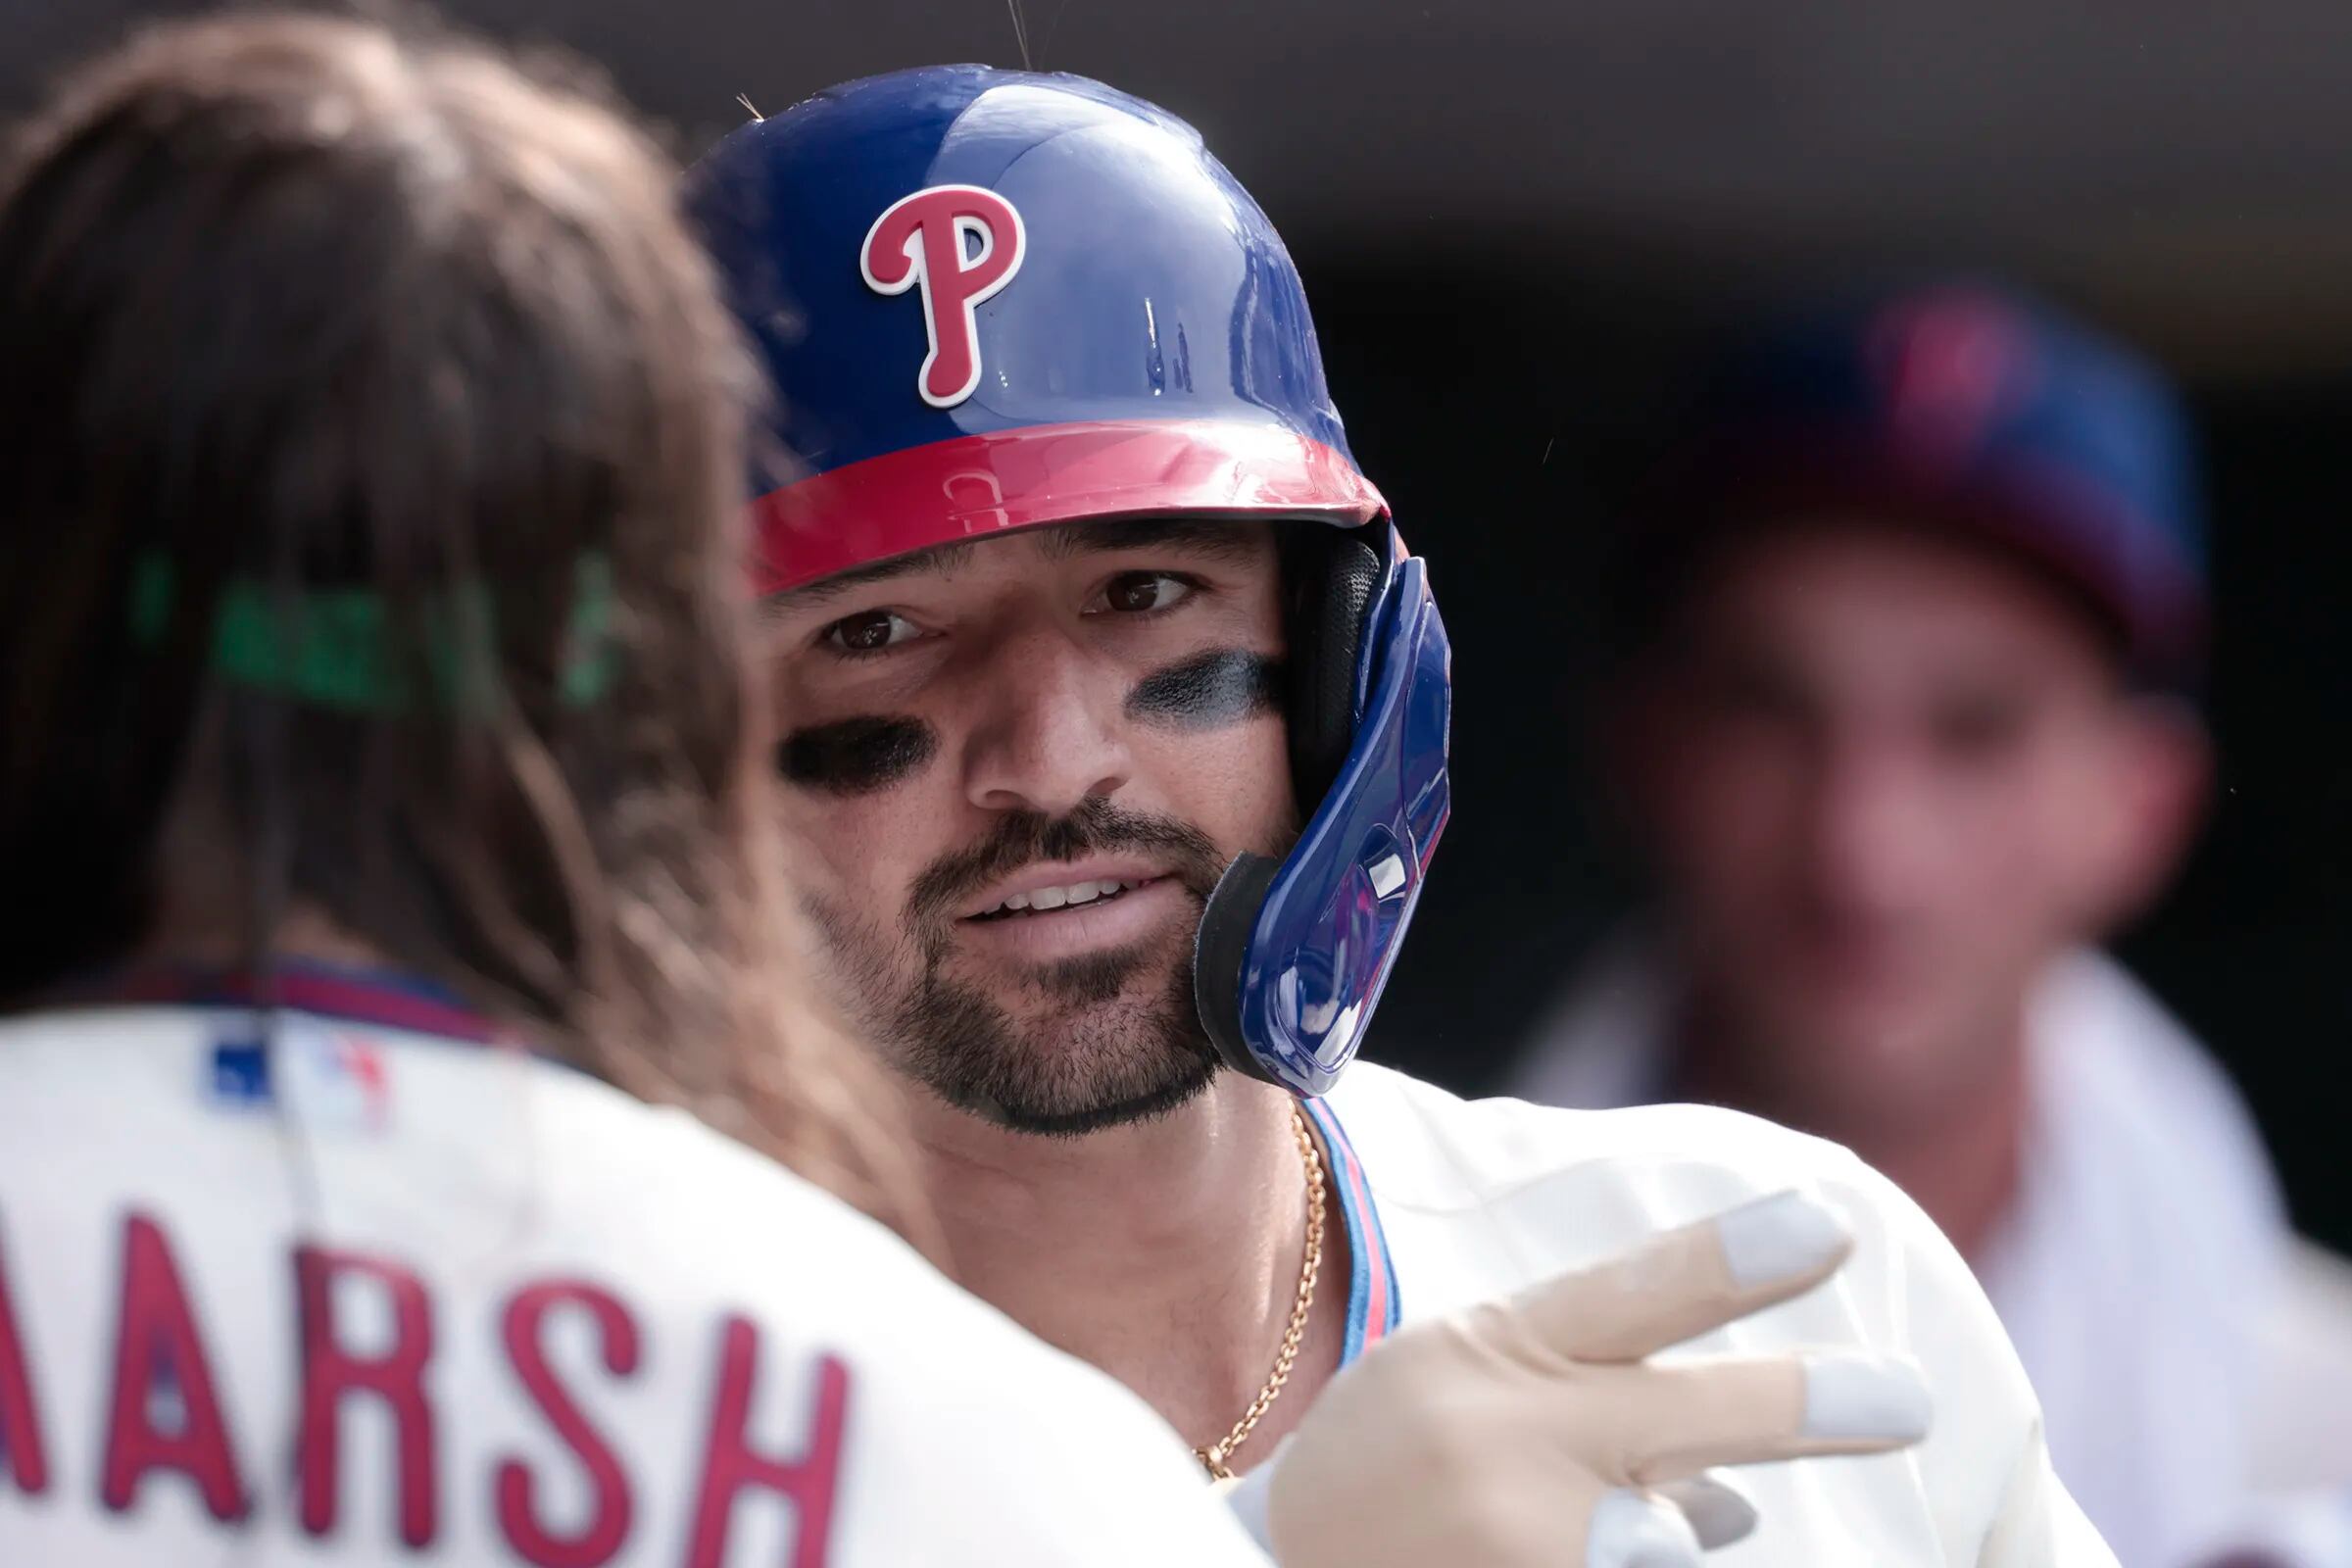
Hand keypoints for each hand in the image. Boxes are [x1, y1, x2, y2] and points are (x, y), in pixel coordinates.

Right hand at [1229, 1188, 1930, 1567]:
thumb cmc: (1386, 1469)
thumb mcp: (1462, 1383)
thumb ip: (1592, 1406)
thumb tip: (1738, 1502)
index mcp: (1491, 1356)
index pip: (1628, 1295)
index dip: (1734, 1256)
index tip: (1831, 1224)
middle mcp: (1508, 1449)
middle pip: (1688, 1415)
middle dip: (1805, 1404)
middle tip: (1908, 1402)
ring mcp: (1519, 1546)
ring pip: (1675, 1542)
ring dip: (1675, 1540)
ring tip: (1632, 1528)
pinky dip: (1657, 1558)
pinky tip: (1633, 1544)